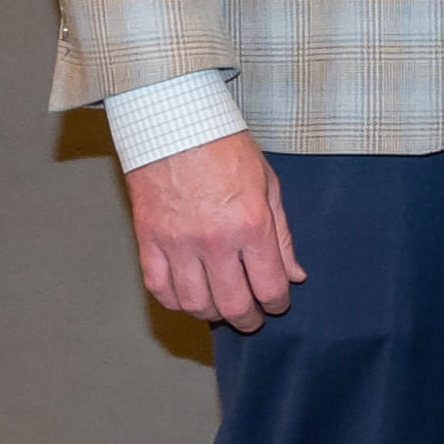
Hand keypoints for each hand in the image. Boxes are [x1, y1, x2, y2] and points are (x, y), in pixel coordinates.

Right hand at [126, 131, 302, 330]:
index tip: (277, 303)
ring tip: (220, 307)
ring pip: (194, 303)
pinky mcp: (148, 240)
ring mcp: (177, 243)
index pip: (269, 286)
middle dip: (248, 319)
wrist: (173, 124)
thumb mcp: (268, 186)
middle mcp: (214, 241)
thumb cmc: (225, 148)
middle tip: (251, 318)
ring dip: (211, 313)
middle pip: (233, 304)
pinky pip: (159, 287)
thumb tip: (295, 275)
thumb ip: (282, 236)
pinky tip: (187, 296)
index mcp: (251, 225)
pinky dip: (174, 300)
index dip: (277, 303)